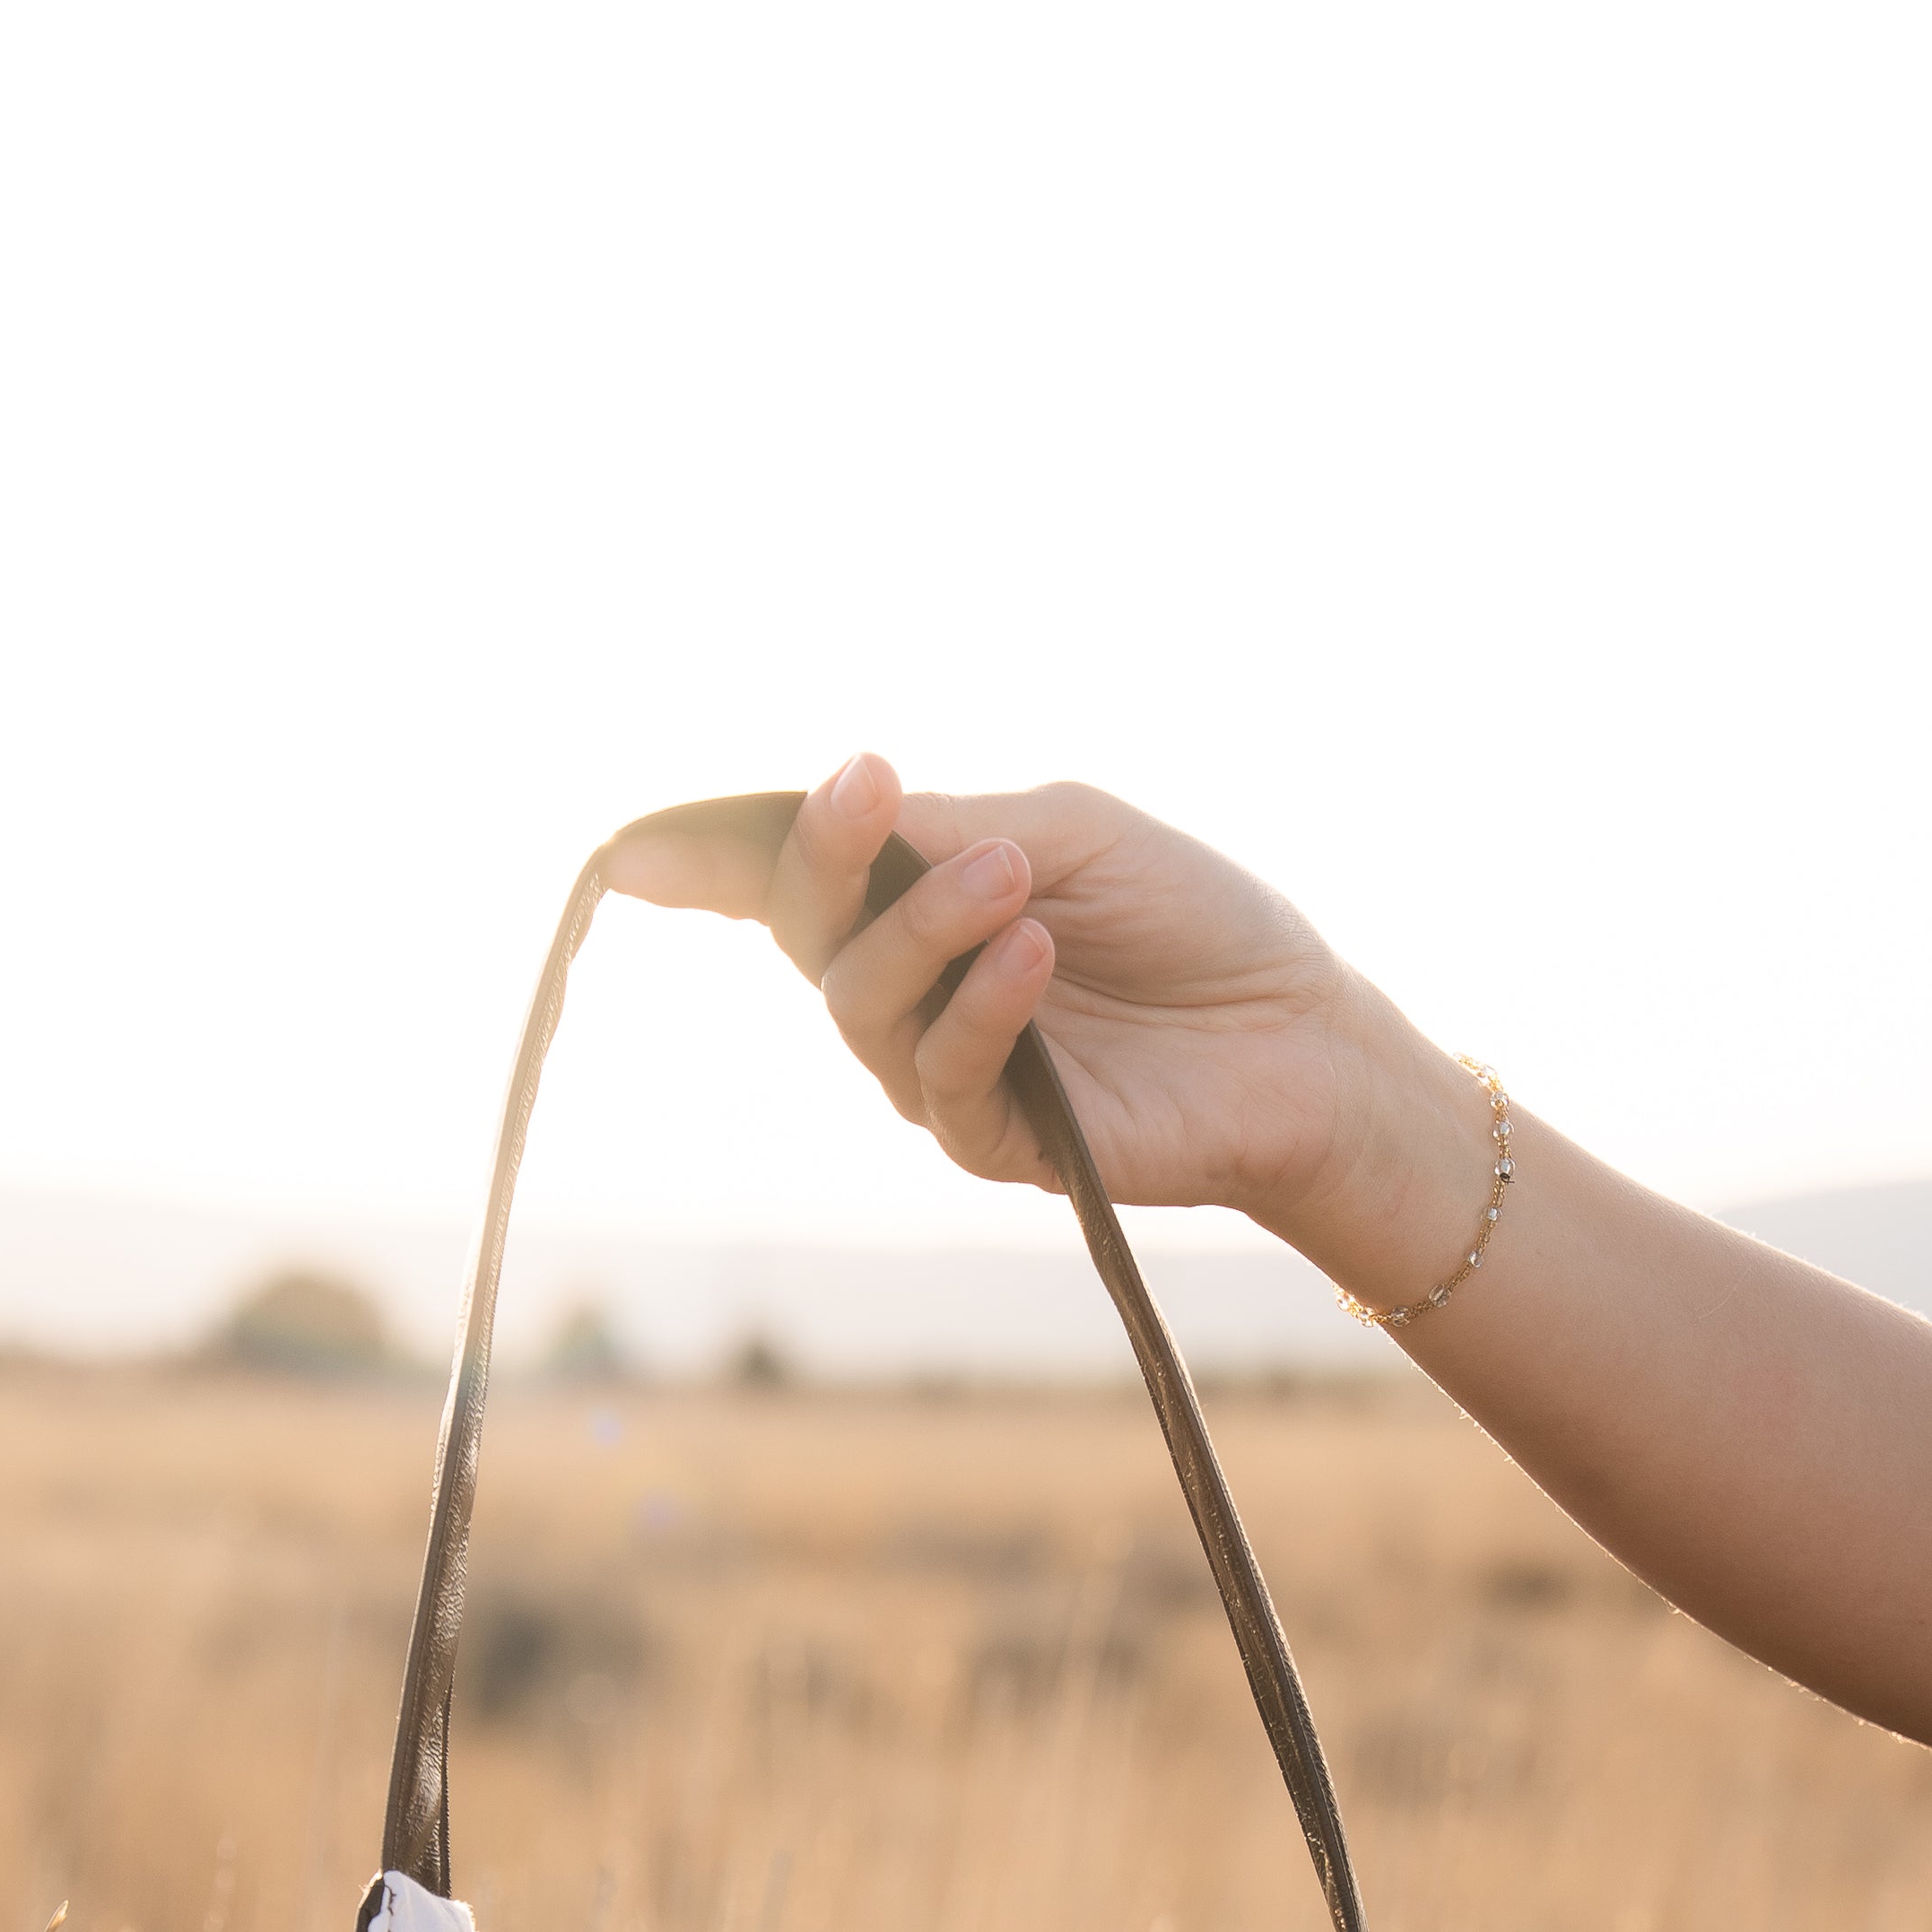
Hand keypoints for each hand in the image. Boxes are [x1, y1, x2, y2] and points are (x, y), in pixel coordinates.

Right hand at [607, 760, 1491, 1297]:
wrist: (1301, 1037)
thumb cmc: (1194, 922)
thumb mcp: (1068, 833)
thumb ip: (949, 826)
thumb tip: (838, 799)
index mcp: (916, 897)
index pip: (784, 879)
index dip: (702, 867)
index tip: (630, 853)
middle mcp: (910, 984)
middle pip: (805, 929)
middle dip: (819, 856)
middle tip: (867, 789)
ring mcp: (943, 1067)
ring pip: (862, 1002)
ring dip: (925, 925)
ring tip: (1013, 879)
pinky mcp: (995, 1142)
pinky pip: (944, 1077)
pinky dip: (981, 1005)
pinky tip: (1038, 955)